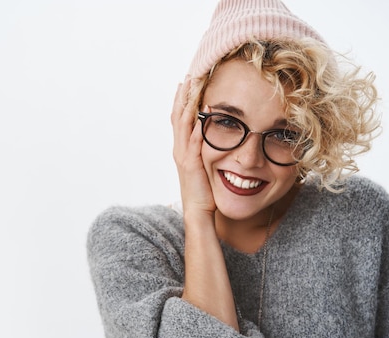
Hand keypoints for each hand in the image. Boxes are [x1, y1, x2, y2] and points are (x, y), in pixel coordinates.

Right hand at [171, 77, 215, 217]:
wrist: (198, 212)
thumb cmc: (203, 192)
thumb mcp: (202, 167)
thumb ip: (203, 152)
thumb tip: (210, 137)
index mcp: (181, 149)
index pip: (179, 119)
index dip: (181, 100)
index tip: (186, 83)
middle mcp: (179, 149)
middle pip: (178, 115)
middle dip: (183, 95)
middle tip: (189, 75)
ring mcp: (184, 155)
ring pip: (183, 123)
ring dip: (188, 102)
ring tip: (193, 85)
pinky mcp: (192, 163)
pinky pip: (196, 139)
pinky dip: (200, 123)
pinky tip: (206, 110)